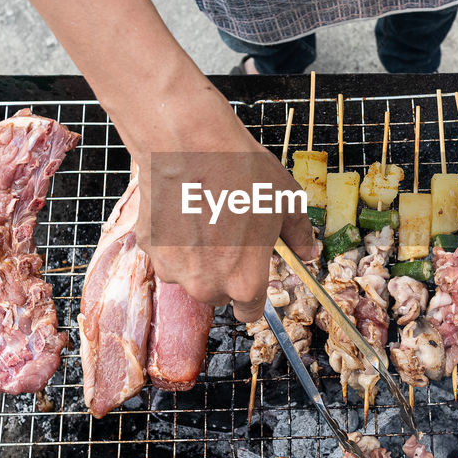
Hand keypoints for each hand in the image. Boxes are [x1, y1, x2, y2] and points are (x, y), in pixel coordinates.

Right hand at [107, 62, 317, 322]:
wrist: (189, 144)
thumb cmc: (242, 172)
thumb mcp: (286, 201)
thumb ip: (299, 234)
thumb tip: (307, 252)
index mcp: (245, 281)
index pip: (249, 312)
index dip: (253, 296)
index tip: (252, 279)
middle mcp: (206, 285)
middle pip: (218, 295)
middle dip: (225, 274)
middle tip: (230, 236)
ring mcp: (173, 269)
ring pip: (190, 275)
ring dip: (198, 259)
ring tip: (206, 218)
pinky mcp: (150, 249)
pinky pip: (168, 254)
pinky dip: (175, 240)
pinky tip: (184, 209)